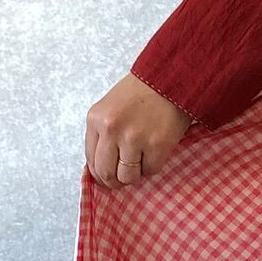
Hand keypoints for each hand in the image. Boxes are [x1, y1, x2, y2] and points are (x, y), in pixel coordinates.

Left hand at [84, 73, 192, 187]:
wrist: (171, 79)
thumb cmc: (142, 92)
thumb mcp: (111, 108)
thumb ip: (103, 133)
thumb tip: (103, 165)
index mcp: (96, 120)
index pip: (90, 160)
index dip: (100, 173)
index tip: (108, 176)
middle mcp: (111, 130)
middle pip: (106, 173)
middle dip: (114, 181)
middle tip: (124, 178)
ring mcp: (134, 139)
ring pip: (128, 176)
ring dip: (135, 174)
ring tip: (142, 162)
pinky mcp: (157, 145)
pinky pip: (151, 170)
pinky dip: (153, 166)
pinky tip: (156, 152)